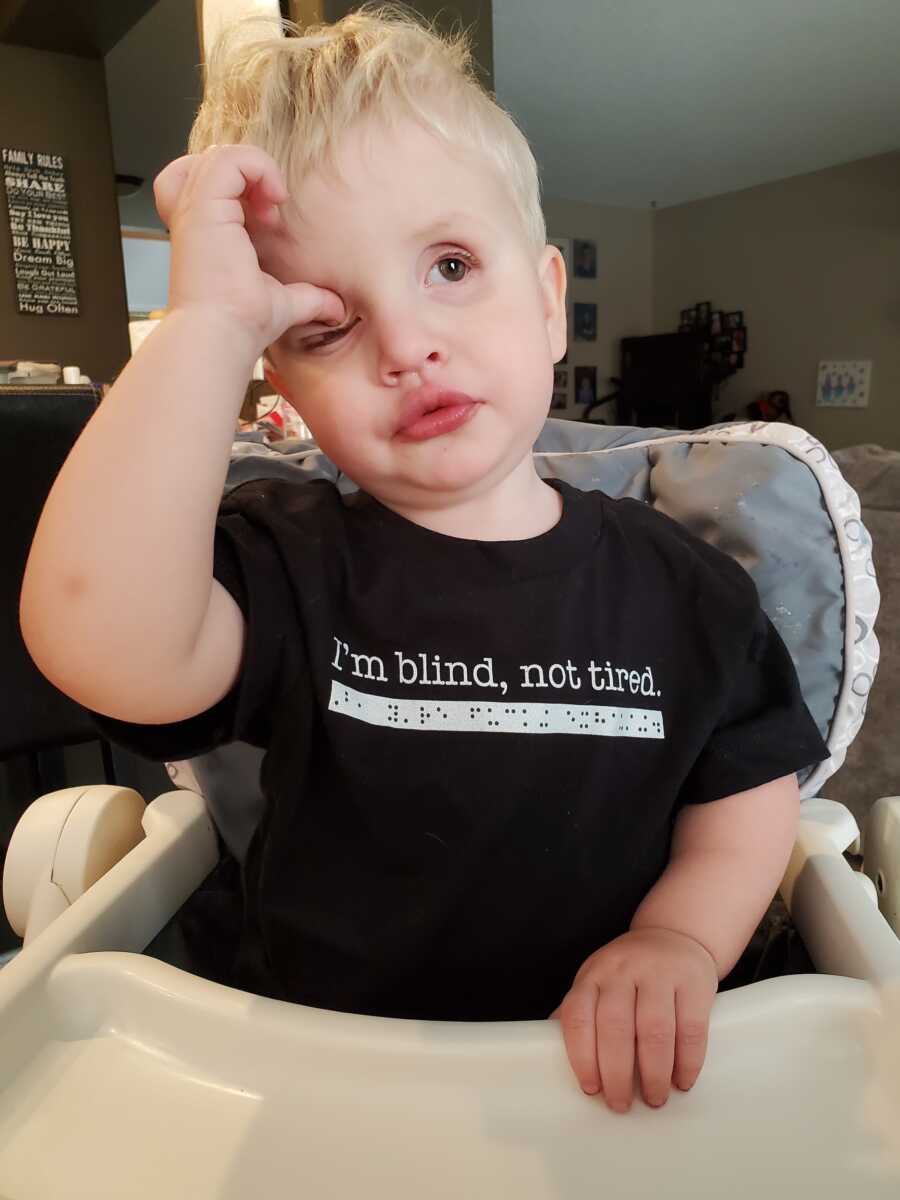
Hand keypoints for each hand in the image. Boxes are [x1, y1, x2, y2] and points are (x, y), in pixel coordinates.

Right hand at [152, 144, 344, 358]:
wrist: (223, 336)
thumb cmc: (242, 324)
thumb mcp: (283, 303)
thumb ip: (308, 298)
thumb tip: (336, 310)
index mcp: (208, 232)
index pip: (215, 183)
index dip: (246, 187)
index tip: (273, 220)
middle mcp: (195, 217)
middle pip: (211, 161)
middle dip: (249, 173)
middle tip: (272, 209)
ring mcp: (194, 210)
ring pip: (218, 154)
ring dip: (256, 168)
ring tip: (273, 201)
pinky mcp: (202, 206)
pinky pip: (227, 158)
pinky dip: (257, 166)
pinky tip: (274, 198)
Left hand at [549, 928, 717, 1111]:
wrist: (675, 935)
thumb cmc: (630, 971)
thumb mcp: (597, 981)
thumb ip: (581, 1013)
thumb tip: (548, 1052)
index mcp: (594, 974)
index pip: (578, 1016)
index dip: (581, 1057)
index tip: (591, 1089)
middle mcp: (623, 971)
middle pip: (616, 1027)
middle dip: (617, 1074)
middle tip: (621, 1104)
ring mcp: (660, 974)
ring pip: (654, 1030)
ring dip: (654, 1073)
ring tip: (654, 1098)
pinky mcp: (694, 982)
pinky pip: (690, 1029)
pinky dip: (687, 1062)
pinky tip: (681, 1081)